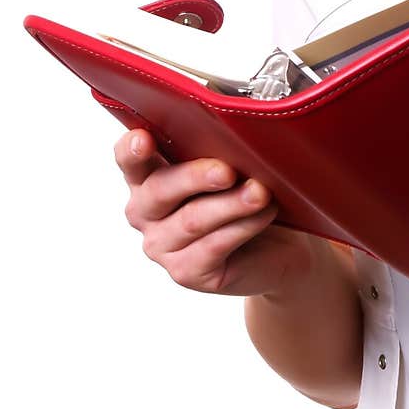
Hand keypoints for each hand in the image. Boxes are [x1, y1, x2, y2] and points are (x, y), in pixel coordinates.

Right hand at [115, 128, 317, 297]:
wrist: (279, 247)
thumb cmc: (249, 194)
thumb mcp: (233, 166)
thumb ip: (219, 150)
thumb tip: (233, 135)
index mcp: (149, 176)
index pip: (129, 159)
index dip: (132, 149)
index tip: (145, 139)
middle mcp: (146, 212)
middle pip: (159, 190)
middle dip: (194, 177)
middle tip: (228, 171)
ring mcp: (161, 246)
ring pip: (192, 220)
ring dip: (230, 203)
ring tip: (260, 192)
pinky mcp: (185, 272)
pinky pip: (213, 246)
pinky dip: (242, 226)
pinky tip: (264, 213)